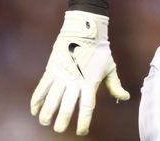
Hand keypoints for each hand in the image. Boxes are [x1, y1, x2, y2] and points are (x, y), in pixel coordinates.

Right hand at [30, 10, 129, 135]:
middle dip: (62, 121)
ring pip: (51, 100)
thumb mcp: (110, 66)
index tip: (82, 132)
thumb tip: (125, 98)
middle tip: (60, 130)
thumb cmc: (100, 49)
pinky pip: (41, 88)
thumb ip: (115, 84)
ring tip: (45, 122)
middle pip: (66, 107)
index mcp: (90, 82)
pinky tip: (34, 110)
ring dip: (46, 113)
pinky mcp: (51, 69)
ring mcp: (62, 75)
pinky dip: (36, 100)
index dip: (84, 122)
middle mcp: (75, 81)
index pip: (87, 107)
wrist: (84, 29)